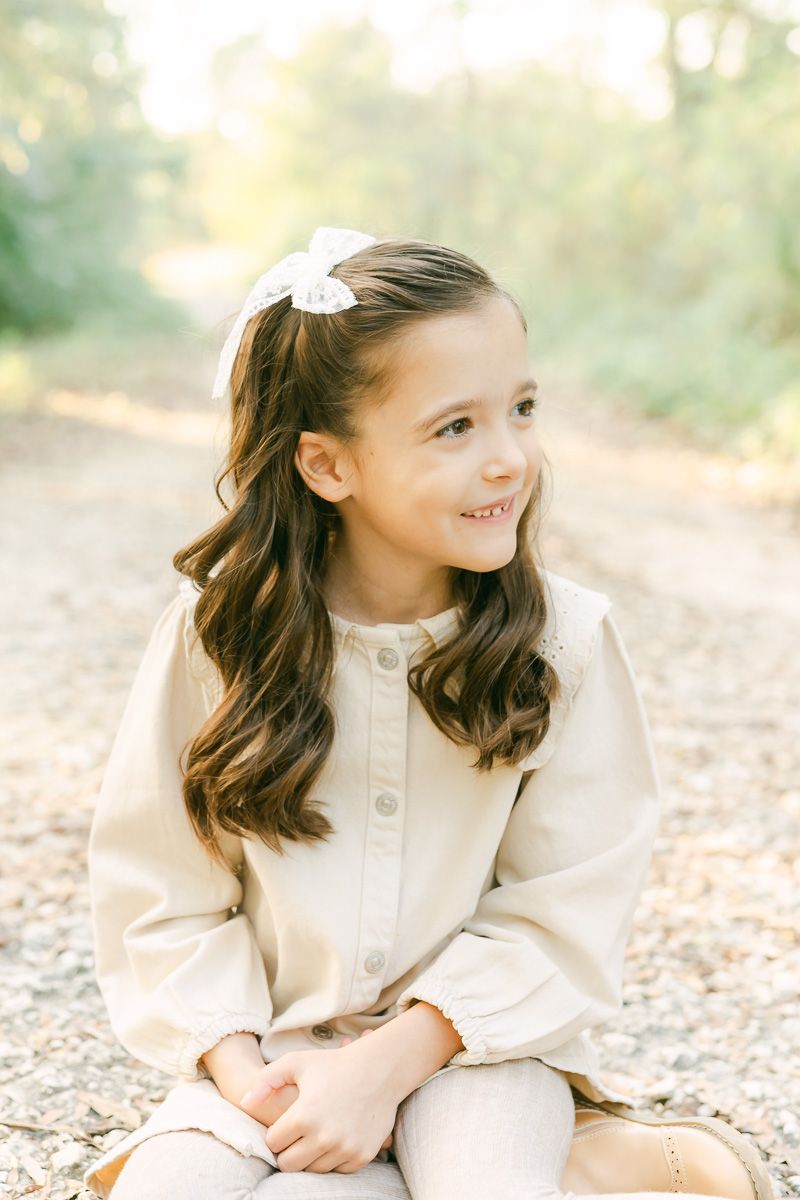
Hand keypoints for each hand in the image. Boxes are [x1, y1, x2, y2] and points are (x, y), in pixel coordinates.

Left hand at [240, 1030, 399, 1172]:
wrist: (379, 1069)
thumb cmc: (334, 1064)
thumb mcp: (297, 1063)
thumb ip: (266, 1080)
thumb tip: (245, 1102)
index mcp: (304, 1115)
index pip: (273, 1143)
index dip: (276, 1132)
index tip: (286, 1123)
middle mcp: (324, 1137)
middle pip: (289, 1164)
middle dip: (288, 1150)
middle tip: (297, 1134)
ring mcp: (344, 1148)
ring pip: (312, 1170)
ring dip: (310, 1156)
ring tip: (315, 1134)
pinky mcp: (361, 1156)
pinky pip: (337, 1170)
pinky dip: (332, 1158)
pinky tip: (334, 1138)